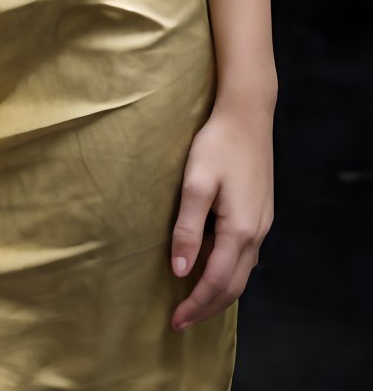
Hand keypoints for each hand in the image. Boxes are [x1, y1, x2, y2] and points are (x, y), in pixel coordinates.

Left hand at [169, 100, 274, 330]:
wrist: (248, 116)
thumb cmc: (218, 144)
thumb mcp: (196, 183)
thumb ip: (188, 228)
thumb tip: (181, 270)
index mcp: (239, 230)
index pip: (216, 282)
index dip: (195, 304)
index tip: (174, 320)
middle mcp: (256, 233)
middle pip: (233, 286)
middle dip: (207, 307)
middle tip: (181, 320)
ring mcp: (262, 224)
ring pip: (243, 274)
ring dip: (219, 293)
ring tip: (195, 302)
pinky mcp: (261, 214)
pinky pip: (247, 257)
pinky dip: (230, 273)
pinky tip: (214, 269)